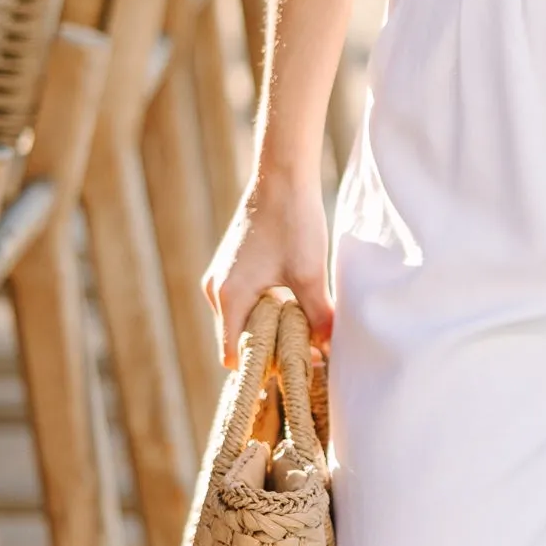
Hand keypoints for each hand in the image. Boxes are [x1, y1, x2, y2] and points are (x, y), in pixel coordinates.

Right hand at [202, 170, 332, 370]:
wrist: (281, 176)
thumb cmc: (293, 222)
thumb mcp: (310, 275)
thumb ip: (319, 318)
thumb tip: (329, 353)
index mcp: (228, 296)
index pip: (233, 355)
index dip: (261, 368)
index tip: (293, 370)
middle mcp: (216, 290)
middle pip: (238, 339)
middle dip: (269, 350)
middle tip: (307, 355)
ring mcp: (221, 277)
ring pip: (242, 320)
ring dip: (269, 330)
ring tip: (305, 332)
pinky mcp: (231, 267)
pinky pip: (244, 303)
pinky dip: (265, 312)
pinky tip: (294, 308)